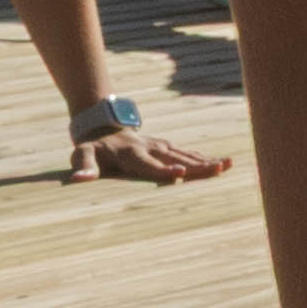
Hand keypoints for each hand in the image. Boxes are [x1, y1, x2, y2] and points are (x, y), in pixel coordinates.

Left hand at [73, 122, 234, 184]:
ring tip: (227, 165)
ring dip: (206, 161)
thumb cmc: (92, 149)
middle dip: (197, 165)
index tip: (181, 172)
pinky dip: (204, 158)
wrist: (102, 127)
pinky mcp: (166, 146)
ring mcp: (159, 146)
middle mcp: (149, 148)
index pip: (149, 165)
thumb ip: (83, 168)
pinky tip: (221, 164)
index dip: (164, 169)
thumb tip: (79, 180)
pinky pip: (187, 152)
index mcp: (131, 154)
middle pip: (175, 158)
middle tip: (218, 168)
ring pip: (186, 154)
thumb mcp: (82, 156)